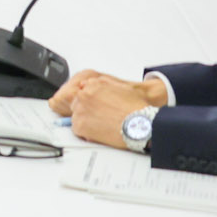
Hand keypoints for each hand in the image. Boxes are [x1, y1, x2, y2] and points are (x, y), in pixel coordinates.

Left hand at [50, 69, 165, 143]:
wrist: (140, 124)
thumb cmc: (135, 108)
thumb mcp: (121, 87)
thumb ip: (104, 84)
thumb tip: (90, 84)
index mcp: (93, 85)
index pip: (83, 92)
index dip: (91, 102)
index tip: (97, 107)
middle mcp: (84, 95)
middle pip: (77, 104)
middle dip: (87, 111)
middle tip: (102, 118)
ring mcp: (80, 110)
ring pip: (76, 116)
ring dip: (86, 121)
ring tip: (103, 125)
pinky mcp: (79, 125)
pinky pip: (77, 129)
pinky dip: (85, 132)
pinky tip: (100, 132)